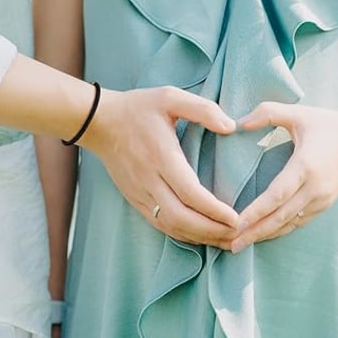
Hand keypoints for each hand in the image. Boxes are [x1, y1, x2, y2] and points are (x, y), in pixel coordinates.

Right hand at [80, 86, 241, 248]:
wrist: (99, 122)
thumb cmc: (138, 108)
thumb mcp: (170, 96)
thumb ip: (202, 109)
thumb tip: (231, 127)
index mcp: (161, 156)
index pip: (189, 192)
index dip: (214, 210)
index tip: (237, 217)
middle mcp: (149, 179)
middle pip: (181, 217)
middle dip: (211, 230)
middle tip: (238, 233)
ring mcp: (139, 193)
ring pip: (170, 226)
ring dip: (199, 237)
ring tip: (225, 240)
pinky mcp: (134, 199)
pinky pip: (159, 224)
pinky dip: (182, 234)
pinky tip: (200, 235)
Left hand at [229, 102, 337, 252]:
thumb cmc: (327, 125)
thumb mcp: (298, 113)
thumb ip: (268, 113)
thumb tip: (239, 123)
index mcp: (306, 166)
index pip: (277, 194)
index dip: (256, 211)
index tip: (236, 223)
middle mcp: (315, 188)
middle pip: (281, 216)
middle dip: (255, 232)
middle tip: (231, 245)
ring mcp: (321, 200)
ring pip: (289, 224)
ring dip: (264, 236)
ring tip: (239, 246)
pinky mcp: (323, 206)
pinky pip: (298, 223)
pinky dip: (278, 231)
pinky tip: (261, 236)